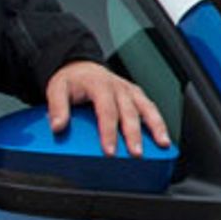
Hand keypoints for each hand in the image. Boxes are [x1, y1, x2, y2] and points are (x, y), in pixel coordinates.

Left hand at [46, 59, 171, 157]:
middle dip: (134, 134)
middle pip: (129, 112)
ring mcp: (130, 90)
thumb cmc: (73, 80)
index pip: (106, 110)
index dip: (108, 132)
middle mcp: (118, 87)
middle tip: (136, 154)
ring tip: (163, 144)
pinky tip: (163, 137)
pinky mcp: (137, 95)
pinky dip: (159, 122)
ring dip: (156, 126)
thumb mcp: (57, 88)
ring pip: (147, 108)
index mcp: (99, 84)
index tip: (109, 150)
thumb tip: (57, 126)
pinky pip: (151, 108)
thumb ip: (57, 107)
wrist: (82, 66)